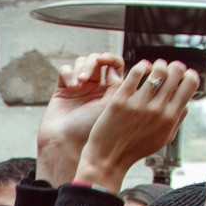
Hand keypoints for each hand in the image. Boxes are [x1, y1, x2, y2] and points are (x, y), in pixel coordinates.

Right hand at [37, 52, 123, 184]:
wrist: (66, 146)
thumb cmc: (92, 132)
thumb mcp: (114, 108)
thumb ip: (125, 86)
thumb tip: (143, 66)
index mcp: (111, 92)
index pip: (115, 65)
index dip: (110, 58)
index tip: (104, 61)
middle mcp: (97, 88)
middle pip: (98, 60)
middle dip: (93, 63)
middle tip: (88, 77)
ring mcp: (79, 88)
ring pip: (82, 63)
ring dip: (81, 68)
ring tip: (79, 84)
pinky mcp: (62, 89)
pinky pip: (66, 70)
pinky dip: (68, 74)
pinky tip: (71, 87)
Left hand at [75, 59, 199, 190]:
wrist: (109, 158)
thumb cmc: (137, 148)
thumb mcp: (164, 139)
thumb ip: (177, 120)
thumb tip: (186, 101)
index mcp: (170, 118)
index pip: (190, 84)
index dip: (189, 75)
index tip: (183, 76)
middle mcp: (157, 109)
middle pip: (176, 72)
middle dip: (175, 66)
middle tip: (169, 69)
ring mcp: (138, 104)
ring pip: (157, 70)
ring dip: (159, 65)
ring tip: (155, 68)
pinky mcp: (121, 99)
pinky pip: (136, 72)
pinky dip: (142, 66)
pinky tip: (142, 69)